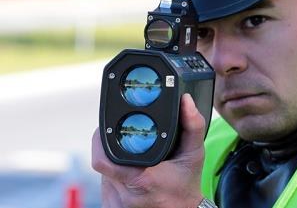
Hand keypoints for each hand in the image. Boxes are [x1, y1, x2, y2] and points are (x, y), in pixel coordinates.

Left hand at [92, 94, 206, 207]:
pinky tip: (131, 175)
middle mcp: (125, 196)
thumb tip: (186, 101)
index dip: (99, 142)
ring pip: (103, 176)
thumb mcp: (194, 154)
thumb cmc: (187, 184)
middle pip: (104, 163)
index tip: (105, 128)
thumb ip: (193, 126)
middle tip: (125, 141)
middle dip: (111, 149)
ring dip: (114, 164)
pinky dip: (114, 179)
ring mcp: (116, 205)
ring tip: (134, 160)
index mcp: (141, 179)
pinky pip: (105, 188)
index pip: (102, 160)